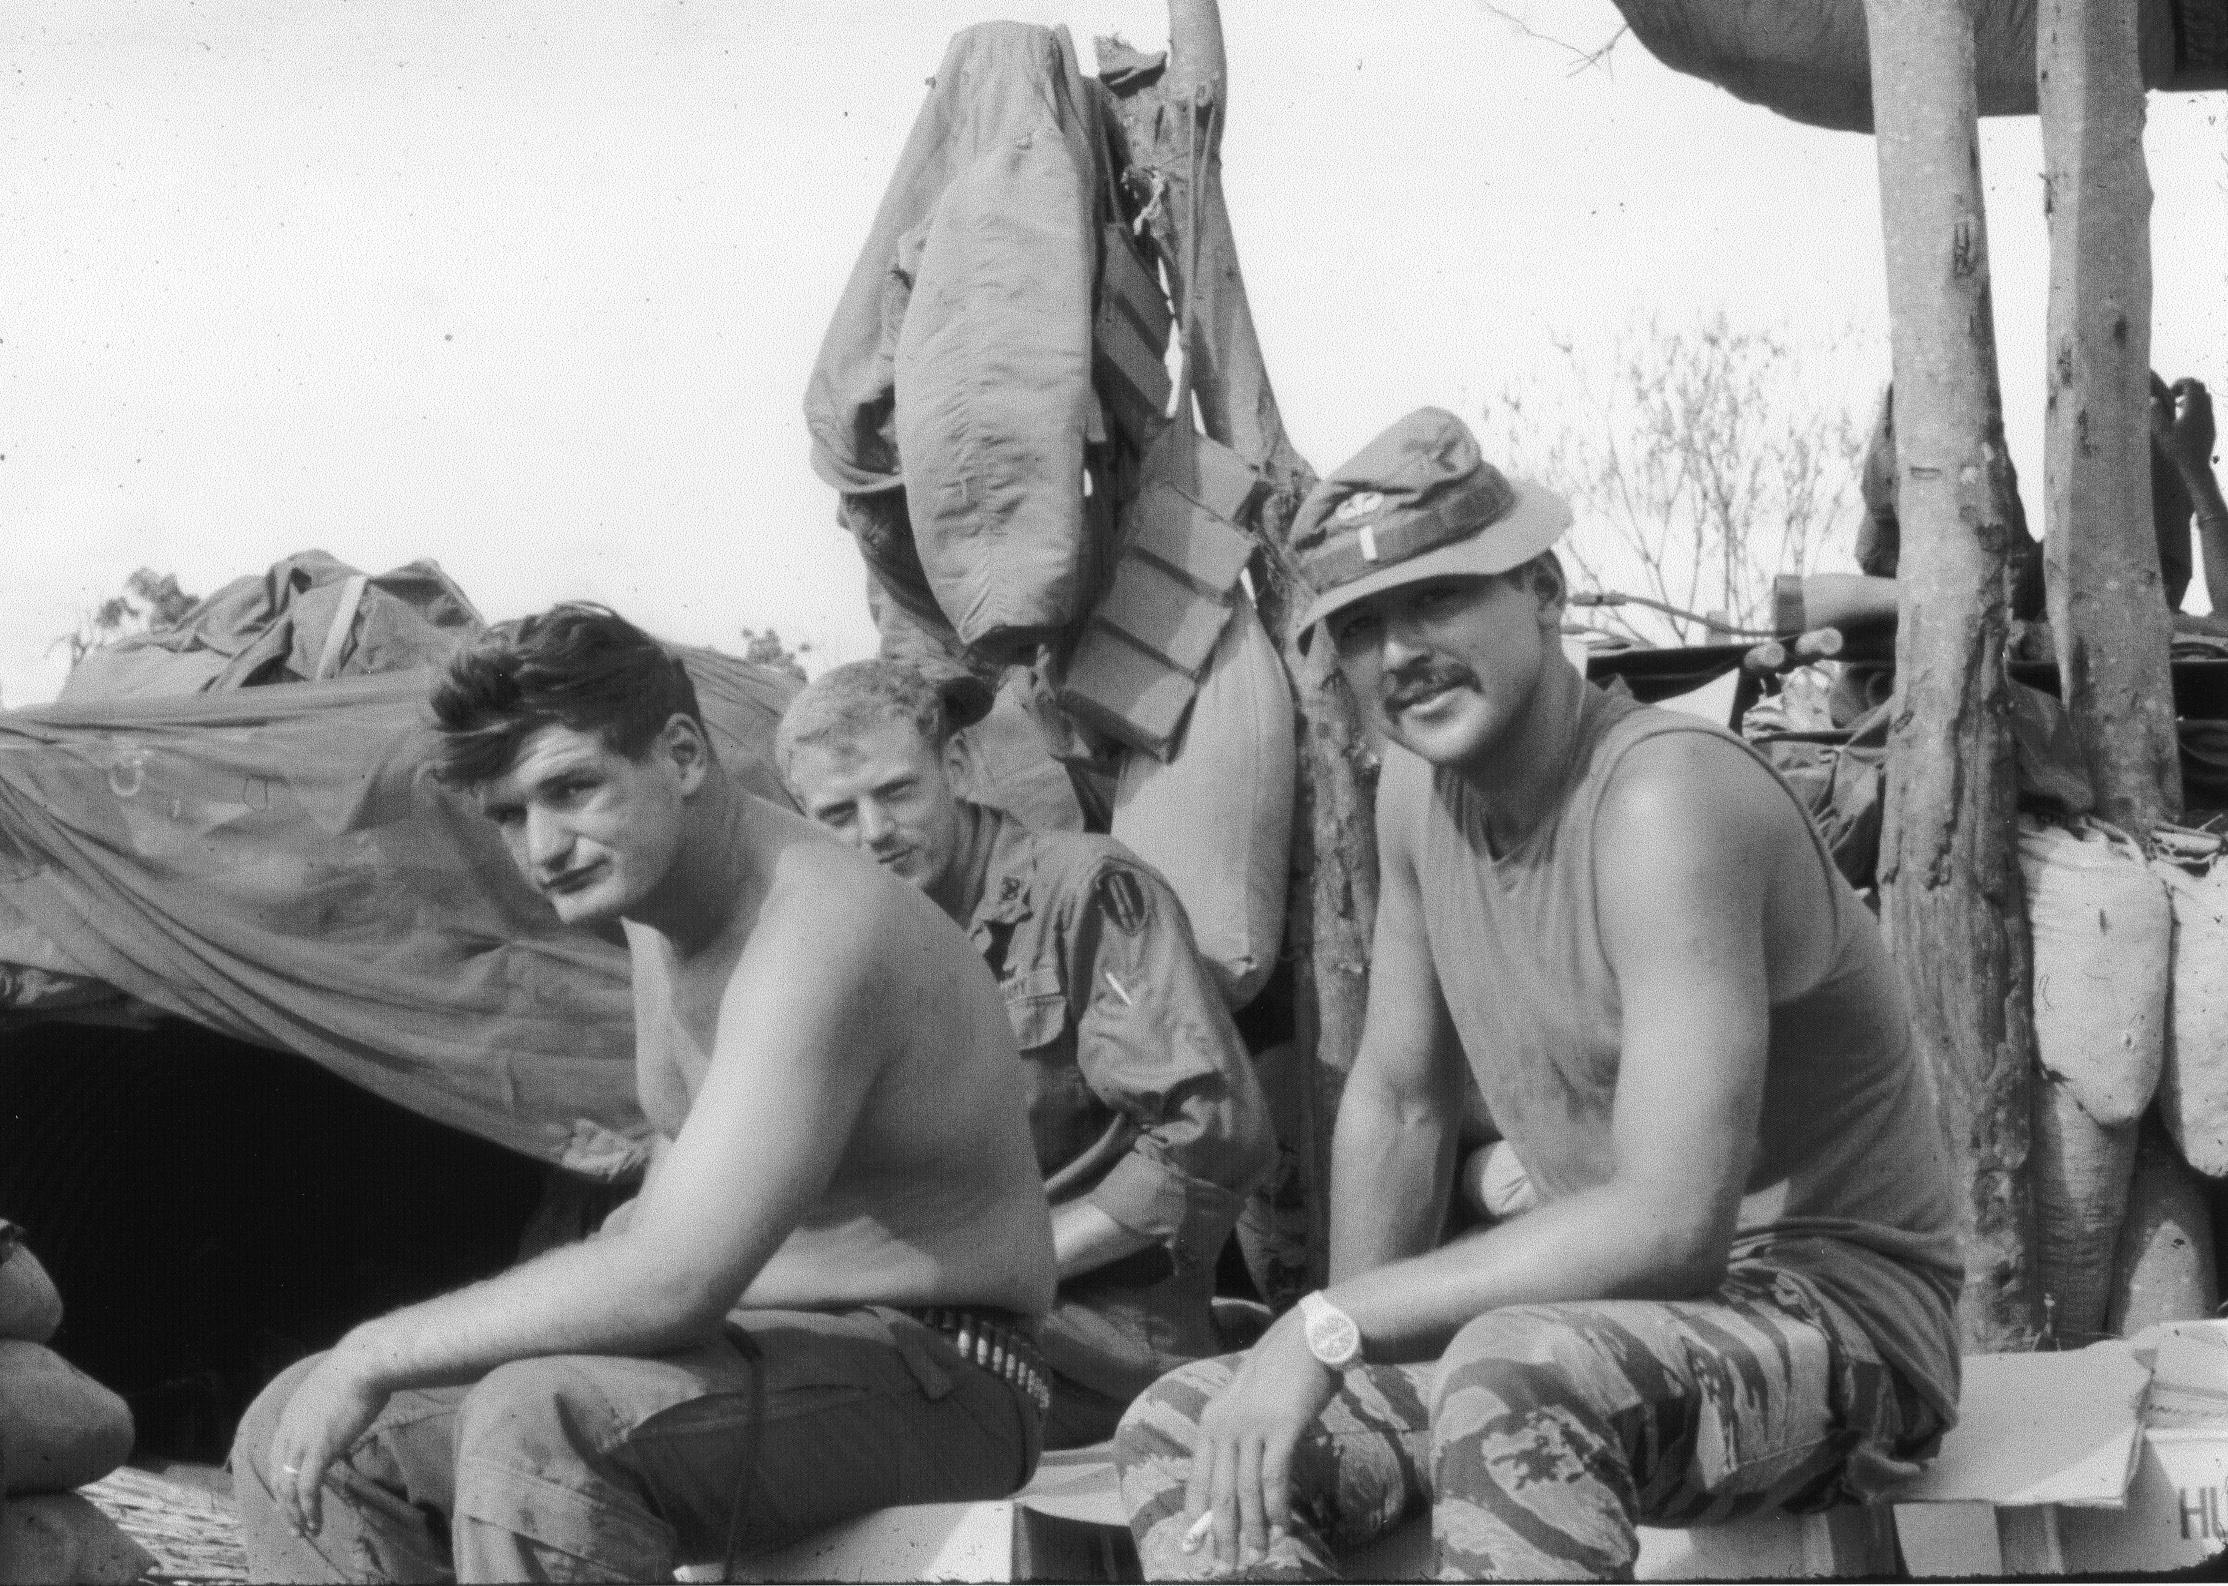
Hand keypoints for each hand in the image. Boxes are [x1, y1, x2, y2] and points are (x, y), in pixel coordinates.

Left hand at [265, 1346, 388, 1538]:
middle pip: (276, 1475)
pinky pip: (307, 1488)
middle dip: (283, 1504)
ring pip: (287, 1487)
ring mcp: (302, 1441)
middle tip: (292, 1524)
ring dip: (294, 1513)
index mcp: (292, 1414)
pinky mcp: (319, 1450)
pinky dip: (309, 1508)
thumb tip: (344, 1408)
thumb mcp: (336, 1388)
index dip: (280, 1478)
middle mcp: (289, 1430)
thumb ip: (331, 1405)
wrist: (365, 1362)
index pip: (276, 1455)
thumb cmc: (360, 1367)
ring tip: (305, 1531)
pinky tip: (316, 1522)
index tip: (287, 1496)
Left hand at [1181, 1315, 1337, 1572]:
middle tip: (1227, 1563)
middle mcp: (1225, 1426)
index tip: (1195, 1545)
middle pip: (1220, 1492)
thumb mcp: (1245, 1405)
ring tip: (1259, 1554)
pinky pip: (1275, 1478)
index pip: (1198, 1479)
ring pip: (1247, 1491)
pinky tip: (1283, 1527)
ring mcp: (1252, 1426)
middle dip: (1223, 1533)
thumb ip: (1236, 1439)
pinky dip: (1278, 1508)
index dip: (1197, 1515)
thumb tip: (1235, 1486)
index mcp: (1211, 1422)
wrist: (1306, 1340)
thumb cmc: (1280, 1376)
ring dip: (1254, 1528)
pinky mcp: (1281, 1427)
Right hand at [2152, 374, 2215, 473]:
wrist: (2197, 465)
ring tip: (2178, 407)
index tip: (2168, 393)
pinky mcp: (2211, 424)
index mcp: (2194, 408)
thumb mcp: (2162, 432)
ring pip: (2205, 396)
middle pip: (2200, 386)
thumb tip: (2152, 399)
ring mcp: (2210, 417)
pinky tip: (2184, 418)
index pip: (2191, 383)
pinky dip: (2196, 406)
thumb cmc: (2177, 450)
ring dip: (2191, 396)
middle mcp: (2205, 409)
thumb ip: (2157, 414)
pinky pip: (2206, 407)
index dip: (2179, 383)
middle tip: (2172, 397)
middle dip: (2186, 387)